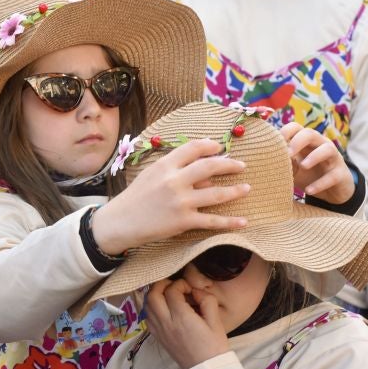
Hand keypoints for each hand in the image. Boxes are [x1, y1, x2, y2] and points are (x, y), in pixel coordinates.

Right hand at [92, 139, 248, 254]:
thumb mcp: (150, 174)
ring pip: (216, 194)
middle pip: (210, 167)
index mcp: (165, 166)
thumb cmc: (135, 197)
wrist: (120, 222)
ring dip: (236, 190)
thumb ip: (174, 167)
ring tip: (247, 188)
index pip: (193, 148)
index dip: (210, 146)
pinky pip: (212, 221)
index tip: (220, 148)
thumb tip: (203, 169)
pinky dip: (230, 222)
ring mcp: (181, 202)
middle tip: (242, 165)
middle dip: (230, 164)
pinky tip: (243, 221)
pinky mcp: (183, 221)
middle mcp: (175, 181)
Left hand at [145, 278, 229, 368]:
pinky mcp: (157, 337)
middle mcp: (166, 323)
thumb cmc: (214, 346)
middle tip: (174, 285)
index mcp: (181, 318)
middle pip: (152, 295)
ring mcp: (159, 331)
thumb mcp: (216, 321)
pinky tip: (164, 309)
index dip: (180, 284)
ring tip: (168, 295)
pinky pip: (148, 317)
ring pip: (147, 305)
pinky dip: (152, 308)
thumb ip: (207, 301)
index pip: (171, 291)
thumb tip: (196, 291)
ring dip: (155, 295)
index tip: (189, 288)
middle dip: (162, 285)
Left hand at [280, 122, 353, 204]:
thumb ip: (283, 162)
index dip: (285, 132)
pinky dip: (320, 183)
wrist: (332, 190)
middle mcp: (320, 145)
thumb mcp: (292, 169)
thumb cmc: (308, 175)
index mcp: (306, 142)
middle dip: (297, 141)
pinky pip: (333, 176)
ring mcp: (333, 159)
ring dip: (314, 156)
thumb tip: (267, 159)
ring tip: (303, 166)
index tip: (274, 143)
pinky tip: (308, 190)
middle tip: (287, 154)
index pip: (296, 128)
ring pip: (328, 149)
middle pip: (310, 133)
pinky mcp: (340, 174)